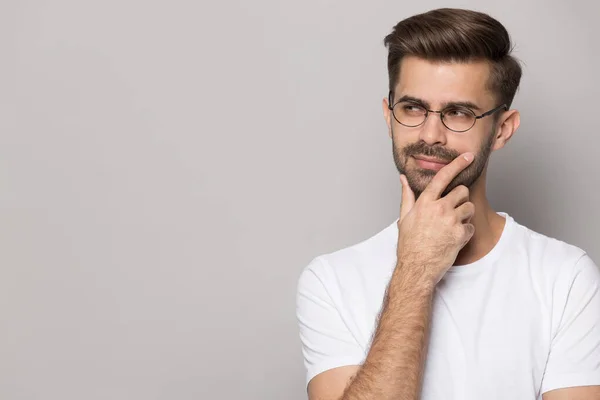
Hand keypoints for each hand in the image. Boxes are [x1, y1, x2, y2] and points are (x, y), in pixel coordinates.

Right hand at [396, 153, 475, 284]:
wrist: (417, 268)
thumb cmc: (409, 244)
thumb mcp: (405, 217)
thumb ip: (407, 196)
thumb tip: (403, 179)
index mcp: (425, 202)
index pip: (443, 177)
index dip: (457, 164)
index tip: (468, 156)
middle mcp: (439, 208)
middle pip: (462, 191)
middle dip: (460, 199)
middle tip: (452, 210)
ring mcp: (451, 221)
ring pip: (470, 207)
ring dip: (464, 215)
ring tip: (452, 226)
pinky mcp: (461, 234)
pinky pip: (471, 226)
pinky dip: (465, 232)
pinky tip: (453, 238)